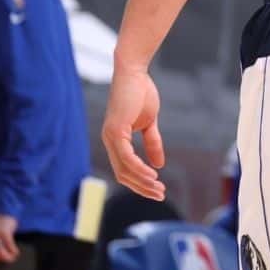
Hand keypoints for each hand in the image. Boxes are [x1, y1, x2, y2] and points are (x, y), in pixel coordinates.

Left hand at [101, 66, 166, 199]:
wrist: (135, 73)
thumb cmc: (141, 93)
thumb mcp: (149, 123)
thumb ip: (152, 142)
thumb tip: (159, 164)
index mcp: (116, 140)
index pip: (125, 169)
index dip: (141, 182)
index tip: (158, 189)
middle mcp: (109, 141)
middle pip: (123, 174)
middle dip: (142, 188)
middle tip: (160, 195)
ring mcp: (110, 137)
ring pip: (125, 169)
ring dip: (142, 182)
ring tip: (159, 189)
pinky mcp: (116, 131)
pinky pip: (127, 157)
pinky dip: (139, 168)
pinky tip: (152, 175)